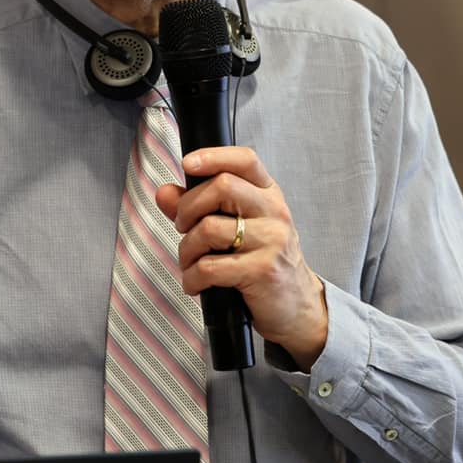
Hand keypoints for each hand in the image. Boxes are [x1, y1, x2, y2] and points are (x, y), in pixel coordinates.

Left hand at [154, 146, 327, 367]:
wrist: (298, 306)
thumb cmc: (262, 263)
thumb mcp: (236, 228)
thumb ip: (198, 208)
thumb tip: (164, 192)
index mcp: (268, 194)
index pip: (245, 160)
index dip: (214, 156)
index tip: (188, 164)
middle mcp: (274, 211)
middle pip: (221, 187)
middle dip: (188, 209)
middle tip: (183, 228)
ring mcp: (271, 240)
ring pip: (209, 228)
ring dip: (187, 250)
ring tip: (191, 263)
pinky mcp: (262, 270)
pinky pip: (210, 267)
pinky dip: (192, 277)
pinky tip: (196, 283)